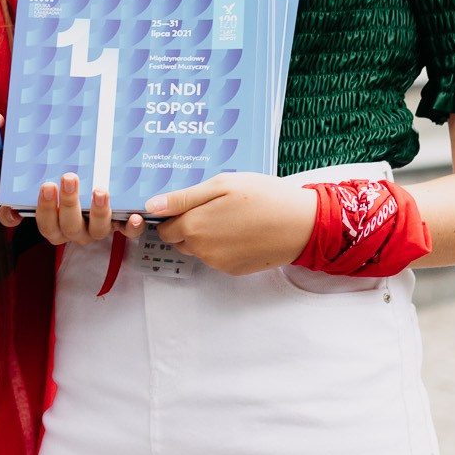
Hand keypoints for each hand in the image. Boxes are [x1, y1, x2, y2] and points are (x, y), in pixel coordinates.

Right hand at [4, 173, 127, 248]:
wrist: (88, 187)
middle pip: (69, 226)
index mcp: (53, 225)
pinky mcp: (120, 226)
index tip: (46, 185)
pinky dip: (132, 227)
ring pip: (97, 230)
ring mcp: (97, 230)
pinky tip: (136, 216)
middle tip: (68, 178)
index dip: (44, 208)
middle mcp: (75, 231)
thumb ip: (17, 198)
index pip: (44, 223)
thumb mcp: (34, 191)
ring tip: (100, 191)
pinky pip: (127, 232)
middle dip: (68, 203)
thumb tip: (9, 210)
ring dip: (98, 211)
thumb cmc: (57, 190)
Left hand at [147, 173, 315, 274]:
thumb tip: (152, 206)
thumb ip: (184, 198)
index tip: (187, 203)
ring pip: (198, 248)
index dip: (172, 214)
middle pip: (179, 239)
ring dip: (205, 234)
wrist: (302, 224)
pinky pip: (217, 257)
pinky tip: (241, 229)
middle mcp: (202, 249)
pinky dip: (222, 245)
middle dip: (188, 224)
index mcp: (194, 226)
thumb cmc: (264, 197)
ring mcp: (218, 263)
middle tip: (213, 205)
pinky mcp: (234, 270)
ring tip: (231, 214)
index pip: (164, 226)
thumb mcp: (222, 184)